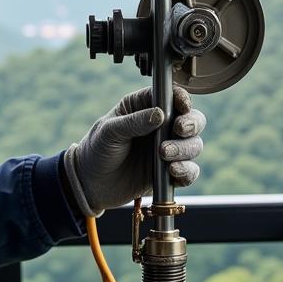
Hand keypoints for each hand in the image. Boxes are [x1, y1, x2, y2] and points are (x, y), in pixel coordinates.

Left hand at [63, 85, 206, 216]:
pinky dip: (187, 171)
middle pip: (192, 119)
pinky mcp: (169, 173)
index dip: (182, 98)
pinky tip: (172, 171)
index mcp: (144, 107)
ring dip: (185, 149)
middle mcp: (160, 127)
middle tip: (179, 129)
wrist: (89, 185)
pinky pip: (189, 171)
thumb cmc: (96, 150)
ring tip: (164, 154)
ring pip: (193, 145)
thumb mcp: (109, 131)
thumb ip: (134, 122)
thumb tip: (159, 114)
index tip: (183, 106)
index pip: (171, 96)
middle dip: (191, 123)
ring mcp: (167, 149)